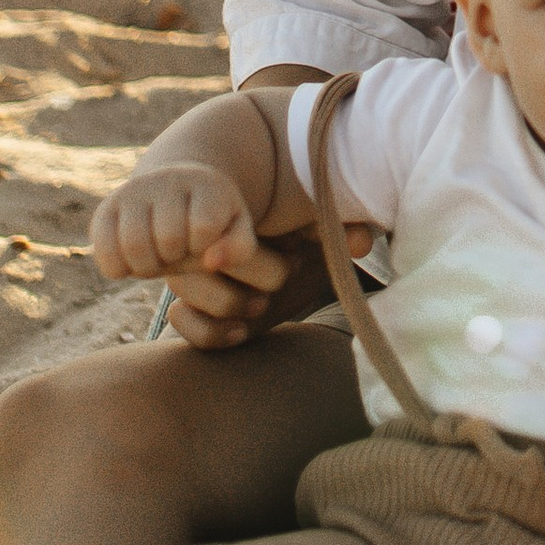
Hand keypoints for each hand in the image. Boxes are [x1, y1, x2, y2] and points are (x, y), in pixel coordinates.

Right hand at [93, 161, 266, 293]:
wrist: (176, 192)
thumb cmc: (212, 220)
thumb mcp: (236, 230)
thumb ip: (238, 248)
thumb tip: (211, 262)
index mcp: (206, 184)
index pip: (203, 227)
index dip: (202, 246)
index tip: (202, 242)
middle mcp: (167, 179)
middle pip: (168, 239)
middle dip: (176, 258)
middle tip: (178, 254)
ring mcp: (133, 191)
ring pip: (133, 244)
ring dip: (147, 266)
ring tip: (158, 259)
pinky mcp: (106, 208)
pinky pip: (104, 250)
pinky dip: (117, 268)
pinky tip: (132, 263)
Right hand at [161, 223, 365, 348]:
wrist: (290, 261)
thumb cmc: (307, 240)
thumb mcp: (323, 231)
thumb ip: (342, 229)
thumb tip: (362, 242)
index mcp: (237, 211)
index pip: (230, 225)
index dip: (266, 252)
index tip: (296, 260)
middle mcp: (208, 237)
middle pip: (207, 259)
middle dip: (252, 277)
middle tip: (281, 282)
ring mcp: (192, 271)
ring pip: (189, 289)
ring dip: (229, 305)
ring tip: (261, 307)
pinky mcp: (189, 305)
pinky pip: (181, 320)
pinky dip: (208, 331)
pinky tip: (239, 333)